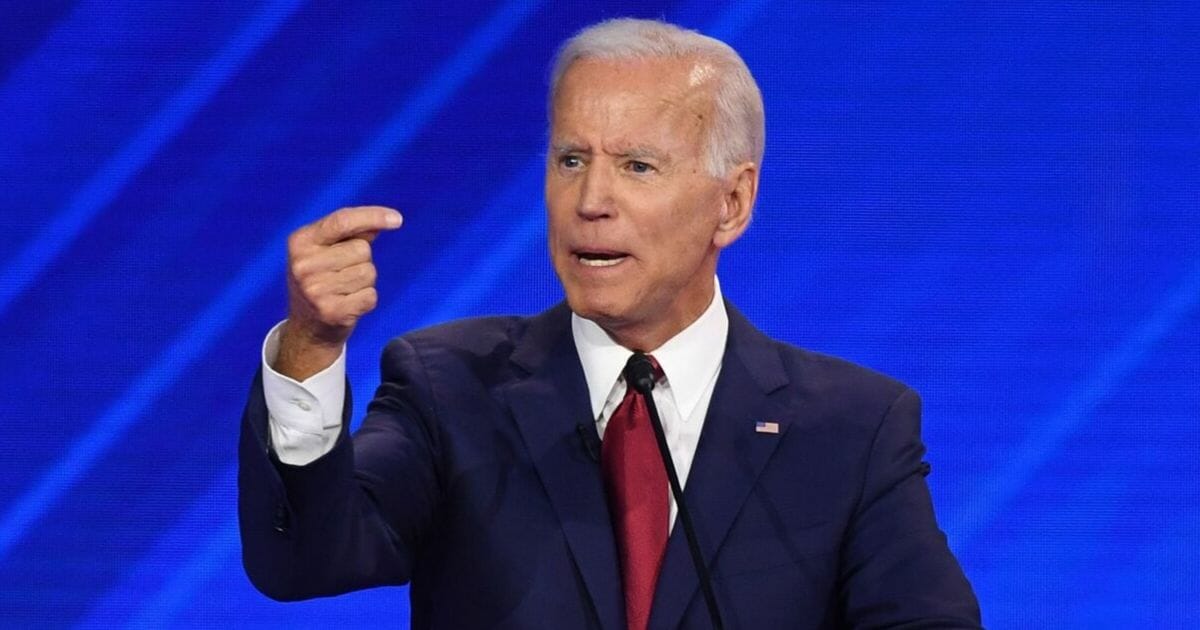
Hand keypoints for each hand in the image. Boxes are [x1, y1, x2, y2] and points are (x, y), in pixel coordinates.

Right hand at [274, 206, 402, 379]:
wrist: (308, 328)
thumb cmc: (323, 280)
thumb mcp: (326, 250)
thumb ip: (354, 231)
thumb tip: (389, 219)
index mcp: (300, 241)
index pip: (342, 220)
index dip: (372, 216)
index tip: (397, 219)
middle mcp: (303, 265)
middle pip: (362, 249)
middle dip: (362, 260)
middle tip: (342, 274)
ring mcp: (315, 290)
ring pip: (369, 273)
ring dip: (364, 282)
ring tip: (344, 290)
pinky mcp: (331, 312)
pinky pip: (371, 296)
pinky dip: (366, 300)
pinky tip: (348, 304)